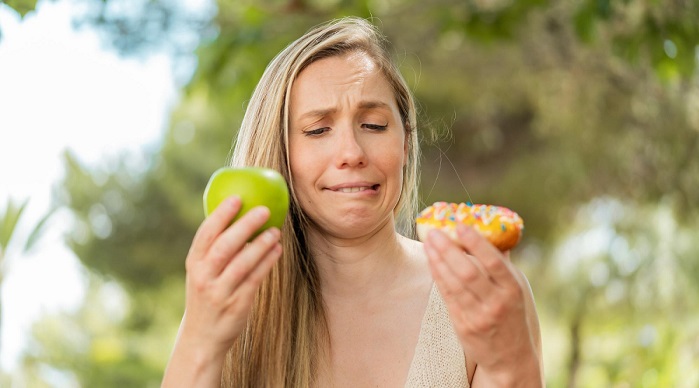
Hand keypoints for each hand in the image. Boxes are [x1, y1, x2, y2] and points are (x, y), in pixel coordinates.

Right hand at [180, 196, 281, 357]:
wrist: (201, 338)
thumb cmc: (207, 296)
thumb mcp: (202, 273)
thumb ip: (215, 250)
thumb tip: (239, 217)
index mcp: (194, 264)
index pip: (206, 234)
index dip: (221, 215)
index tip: (237, 198)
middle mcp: (204, 277)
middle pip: (225, 246)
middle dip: (245, 225)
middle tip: (264, 210)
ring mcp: (220, 292)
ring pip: (243, 263)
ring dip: (261, 244)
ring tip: (276, 230)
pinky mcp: (237, 304)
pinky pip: (255, 278)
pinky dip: (267, 262)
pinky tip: (277, 250)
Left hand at [424, 225, 541, 385]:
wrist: (512, 359)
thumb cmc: (515, 316)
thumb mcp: (519, 289)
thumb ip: (503, 265)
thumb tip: (493, 233)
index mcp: (513, 289)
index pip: (493, 262)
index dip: (475, 242)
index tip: (460, 225)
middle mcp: (497, 303)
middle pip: (468, 272)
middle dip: (448, 249)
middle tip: (434, 232)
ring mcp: (479, 316)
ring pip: (454, 284)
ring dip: (438, 261)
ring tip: (428, 242)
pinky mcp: (464, 326)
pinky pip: (447, 297)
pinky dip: (438, 277)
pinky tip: (431, 262)